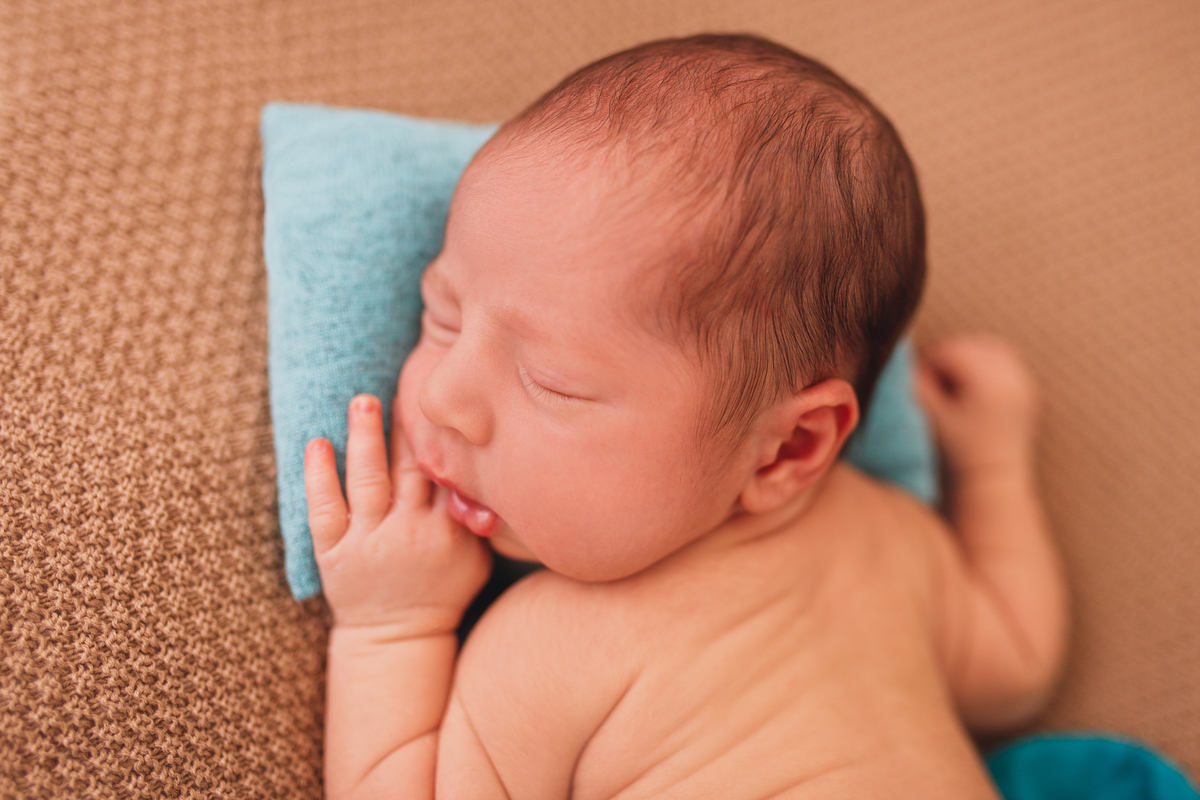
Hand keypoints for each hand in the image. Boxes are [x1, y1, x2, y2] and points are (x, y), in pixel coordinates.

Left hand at [304, 394, 491, 635]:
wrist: (397, 638)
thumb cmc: (442, 592)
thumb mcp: (478, 559)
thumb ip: (482, 518)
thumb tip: (493, 470)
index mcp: (448, 532)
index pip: (447, 472)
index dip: (443, 436)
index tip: (442, 403)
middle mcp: (408, 534)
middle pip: (409, 468)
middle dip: (407, 426)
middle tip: (406, 386)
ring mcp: (368, 543)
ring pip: (368, 479)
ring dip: (365, 436)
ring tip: (363, 401)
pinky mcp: (334, 554)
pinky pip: (323, 509)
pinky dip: (318, 475)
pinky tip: (317, 442)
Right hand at [915, 334, 1038, 477]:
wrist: (991, 479)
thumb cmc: (954, 451)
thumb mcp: (928, 415)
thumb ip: (915, 381)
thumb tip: (906, 355)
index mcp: (987, 384)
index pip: (947, 350)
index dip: (927, 365)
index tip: (923, 388)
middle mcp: (1011, 378)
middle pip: (967, 344)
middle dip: (946, 359)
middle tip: (937, 386)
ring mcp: (1023, 381)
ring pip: (986, 346)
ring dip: (964, 358)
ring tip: (954, 386)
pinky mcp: (1026, 386)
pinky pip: (1001, 358)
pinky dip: (983, 364)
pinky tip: (971, 388)